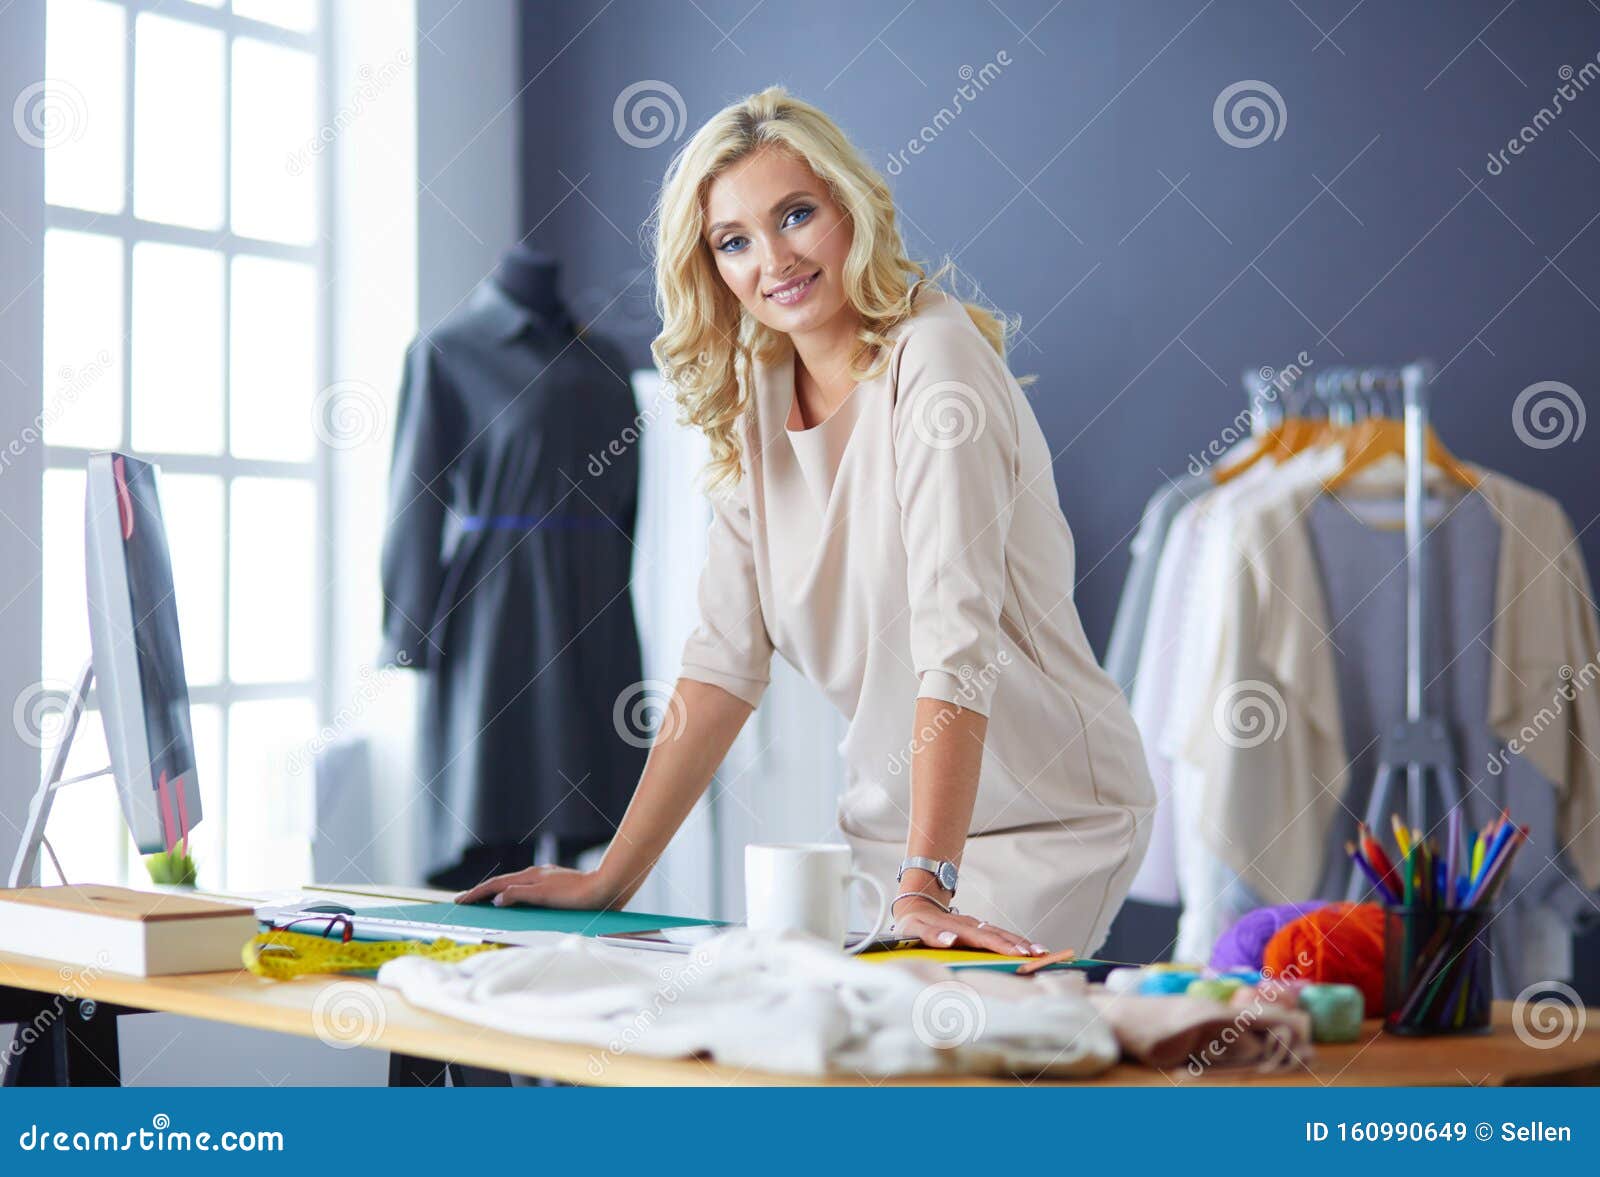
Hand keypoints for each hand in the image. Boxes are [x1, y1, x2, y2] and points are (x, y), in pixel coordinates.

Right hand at [454, 864, 620, 909]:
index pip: (496, 885)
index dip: (476, 894)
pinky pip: (526, 891)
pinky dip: (513, 896)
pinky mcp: (555, 887)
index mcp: (530, 877)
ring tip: (484, 903)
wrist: (605, 889)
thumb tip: (497, 899)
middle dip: (482, 893)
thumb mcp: (544, 896)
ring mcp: (545, 880)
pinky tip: (516, 902)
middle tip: (465, 901)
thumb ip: (519, 895)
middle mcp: (536, 875)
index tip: (459, 901)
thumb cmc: (577, 895)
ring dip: (497, 894)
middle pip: (502, 884)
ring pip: (514, 886)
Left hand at [891, 895, 1047, 956]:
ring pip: (1001, 933)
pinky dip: (1015, 941)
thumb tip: (952, 941)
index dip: (1001, 946)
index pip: (982, 938)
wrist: (915, 907)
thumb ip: (932, 936)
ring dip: (1021, 943)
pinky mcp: (978, 929)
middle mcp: (969, 925)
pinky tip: (1028, 948)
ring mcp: (976, 925)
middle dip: (1019, 946)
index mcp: (956, 927)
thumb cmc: (913, 925)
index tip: (1018, 954)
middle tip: (1040, 956)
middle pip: (997, 935)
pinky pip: (999, 934)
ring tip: (1041, 952)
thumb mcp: (914, 930)